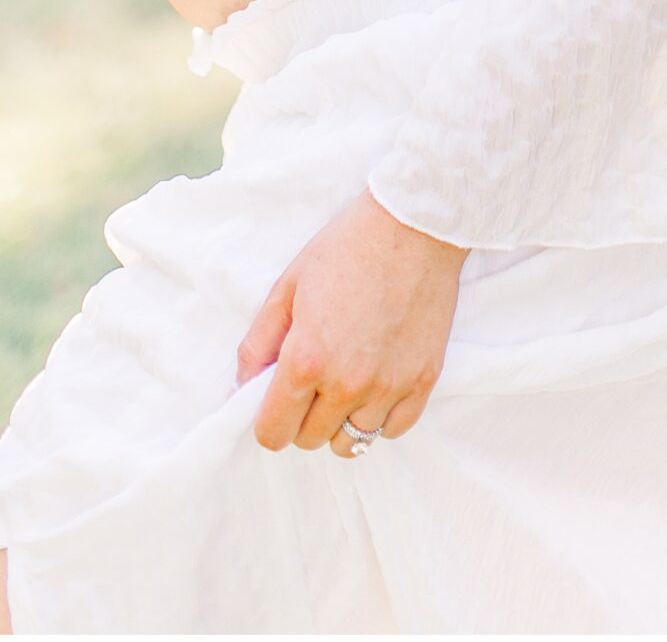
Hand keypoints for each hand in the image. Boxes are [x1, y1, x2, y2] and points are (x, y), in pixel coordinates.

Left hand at [237, 190, 468, 457]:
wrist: (414, 224)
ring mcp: (389, 387)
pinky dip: (380, 416)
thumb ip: (257, 344)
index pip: (273, 433)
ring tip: (345, 380)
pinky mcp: (423, 381)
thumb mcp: (287, 287)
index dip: (267, 419)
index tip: (276, 399)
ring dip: (341, 419)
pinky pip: (393, 429)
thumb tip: (243, 388)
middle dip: (302, 416)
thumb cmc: (347, 248)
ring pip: (351, 442)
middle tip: (312, 378)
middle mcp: (347, 384)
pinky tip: (375, 384)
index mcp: (306, 361)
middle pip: (310, 440)